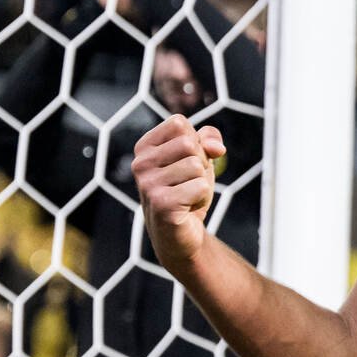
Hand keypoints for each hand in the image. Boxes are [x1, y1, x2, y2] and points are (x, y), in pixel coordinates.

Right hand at [133, 115, 226, 271]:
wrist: (181, 232)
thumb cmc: (187, 189)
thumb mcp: (200, 156)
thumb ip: (208, 138)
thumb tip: (216, 147)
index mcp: (144, 147)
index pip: (179, 123)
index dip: (195, 142)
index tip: (185, 162)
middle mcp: (140, 164)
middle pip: (189, 143)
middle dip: (201, 163)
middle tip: (188, 182)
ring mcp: (148, 185)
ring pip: (197, 165)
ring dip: (201, 182)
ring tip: (186, 196)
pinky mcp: (162, 204)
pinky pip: (201, 186)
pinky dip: (202, 197)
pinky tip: (187, 208)